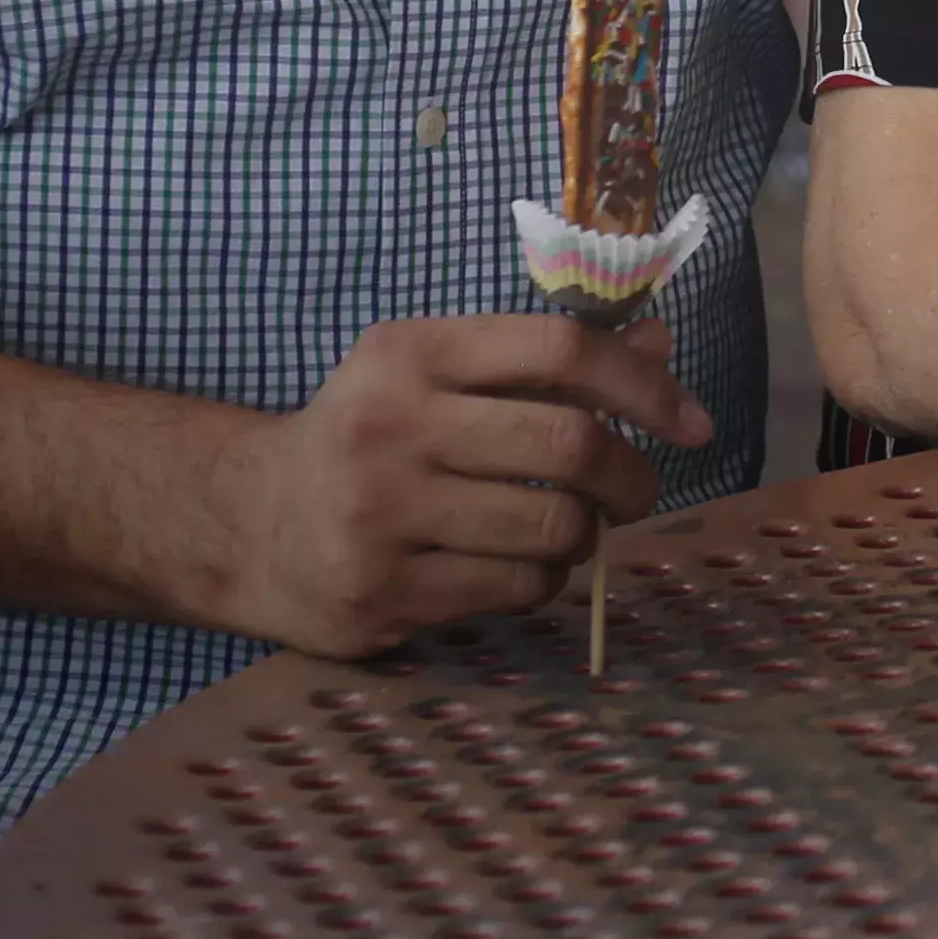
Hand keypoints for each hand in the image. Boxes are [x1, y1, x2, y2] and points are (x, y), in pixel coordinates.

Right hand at [196, 316, 709, 658]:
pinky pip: (514, 589)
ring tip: (565, 528)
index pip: (562, 351)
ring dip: (585, 536)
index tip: (691, 423)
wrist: (246, 522)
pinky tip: (514, 565)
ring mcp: (379, 516)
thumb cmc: (369, 434)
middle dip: (632, 476)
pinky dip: (541, 579)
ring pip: (552, 530)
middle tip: (638, 491)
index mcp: (410, 353)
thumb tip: (659, 344)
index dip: (645, 386)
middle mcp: (390, 427)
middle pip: (570, 446)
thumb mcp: (438, 372)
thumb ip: (543, 361)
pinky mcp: (380, 594)